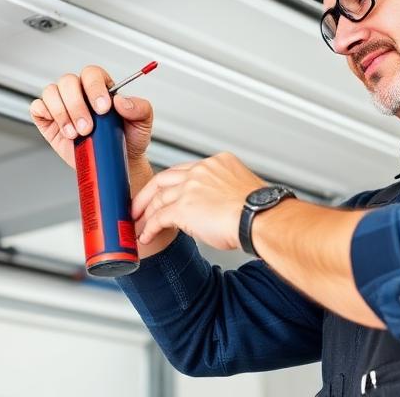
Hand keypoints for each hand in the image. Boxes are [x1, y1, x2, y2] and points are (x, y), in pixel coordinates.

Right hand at [29, 65, 153, 169]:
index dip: (95, 88)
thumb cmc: (127, 140)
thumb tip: (123, 100)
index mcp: (100, 87)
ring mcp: (62, 105)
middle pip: (68, 82)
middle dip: (77, 106)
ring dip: (62, 113)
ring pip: (51, 92)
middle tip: (87, 128)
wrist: (113, 164)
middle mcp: (79, 92)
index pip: (92, 74)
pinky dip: (46, 114)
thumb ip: (140, 108)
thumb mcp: (142, 124)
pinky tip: (61, 129)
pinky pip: (38, 107)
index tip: (103, 109)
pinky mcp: (48, 119)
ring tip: (75, 134)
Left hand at [132, 152, 265, 249]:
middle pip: (164, 179)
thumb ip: (225, 191)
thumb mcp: (242, 190)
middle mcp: (201, 171)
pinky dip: (150, 228)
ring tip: (140, 225)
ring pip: (158, 198)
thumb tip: (219, 205)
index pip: (184, 170)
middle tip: (139, 206)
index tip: (165, 193)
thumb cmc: (259, 210)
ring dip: (146, 214)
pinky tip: (147, 235)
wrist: (260, 218)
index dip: (171, 184)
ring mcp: (190, 187)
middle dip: (147, 195)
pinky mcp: (183, 207)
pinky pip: (158, 217)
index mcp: (217, 163)